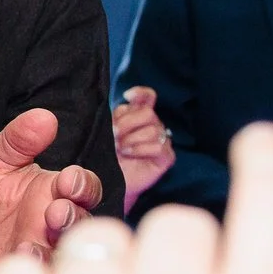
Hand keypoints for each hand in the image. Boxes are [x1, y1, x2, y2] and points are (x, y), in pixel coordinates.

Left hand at [0, 108, 103, 273]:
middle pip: (82, 223)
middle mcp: (58, 228)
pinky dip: (30, 272)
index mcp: (56, 195)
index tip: (67, 181)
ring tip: (28, 243)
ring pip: (64, 255)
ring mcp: (47, 256)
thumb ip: (16, 141)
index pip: (84, 187)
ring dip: (51, 248)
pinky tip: (14, 262)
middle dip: (72, 217)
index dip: (81, 185)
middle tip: (54, 212)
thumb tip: (43, 117)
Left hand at [112, 85, 175, 212]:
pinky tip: (129, 154)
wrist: (109, 180)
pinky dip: (140, 150)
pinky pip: (158, 147)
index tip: (127, 96)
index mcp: (137, 115)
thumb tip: (123, 104)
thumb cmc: (106, 154)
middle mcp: (152, 125)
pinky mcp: (166, 157)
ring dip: (131, 139)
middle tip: (114, 135)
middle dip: (127, 124)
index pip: (147, 97)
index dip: (141, 93)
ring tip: (120, 149)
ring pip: (152, 130)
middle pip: (148, 113)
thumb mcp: (106, 133)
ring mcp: (161, 140)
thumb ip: (115, 117)